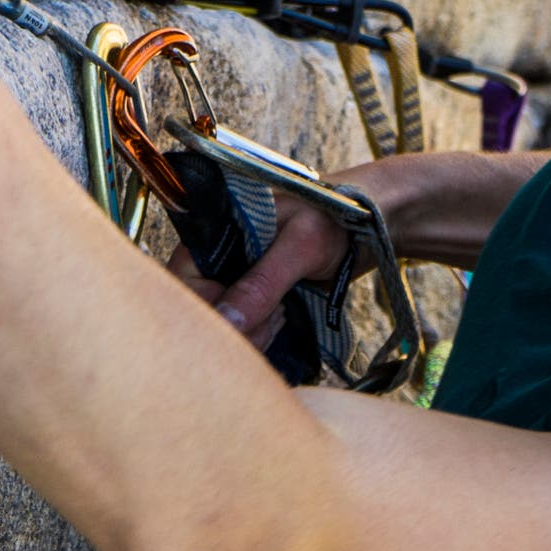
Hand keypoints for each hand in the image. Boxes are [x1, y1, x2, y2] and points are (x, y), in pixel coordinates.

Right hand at [173, 203, 348, 350]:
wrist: (365, 223)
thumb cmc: (334, 216)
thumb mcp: (301, 245)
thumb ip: (263, 282)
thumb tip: (228, 323)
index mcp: (216, 230)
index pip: (185, 282)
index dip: (211, 308)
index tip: (248, 318)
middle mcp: (216, 257)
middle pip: (200, 309)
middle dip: (237, 327)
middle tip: (277, 316)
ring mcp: (232, 279)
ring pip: (222, 325)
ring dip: (252, 333)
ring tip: (284, 314)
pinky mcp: (251, 298)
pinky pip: (241, 329)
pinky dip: (260, 334)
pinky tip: (283, 320)